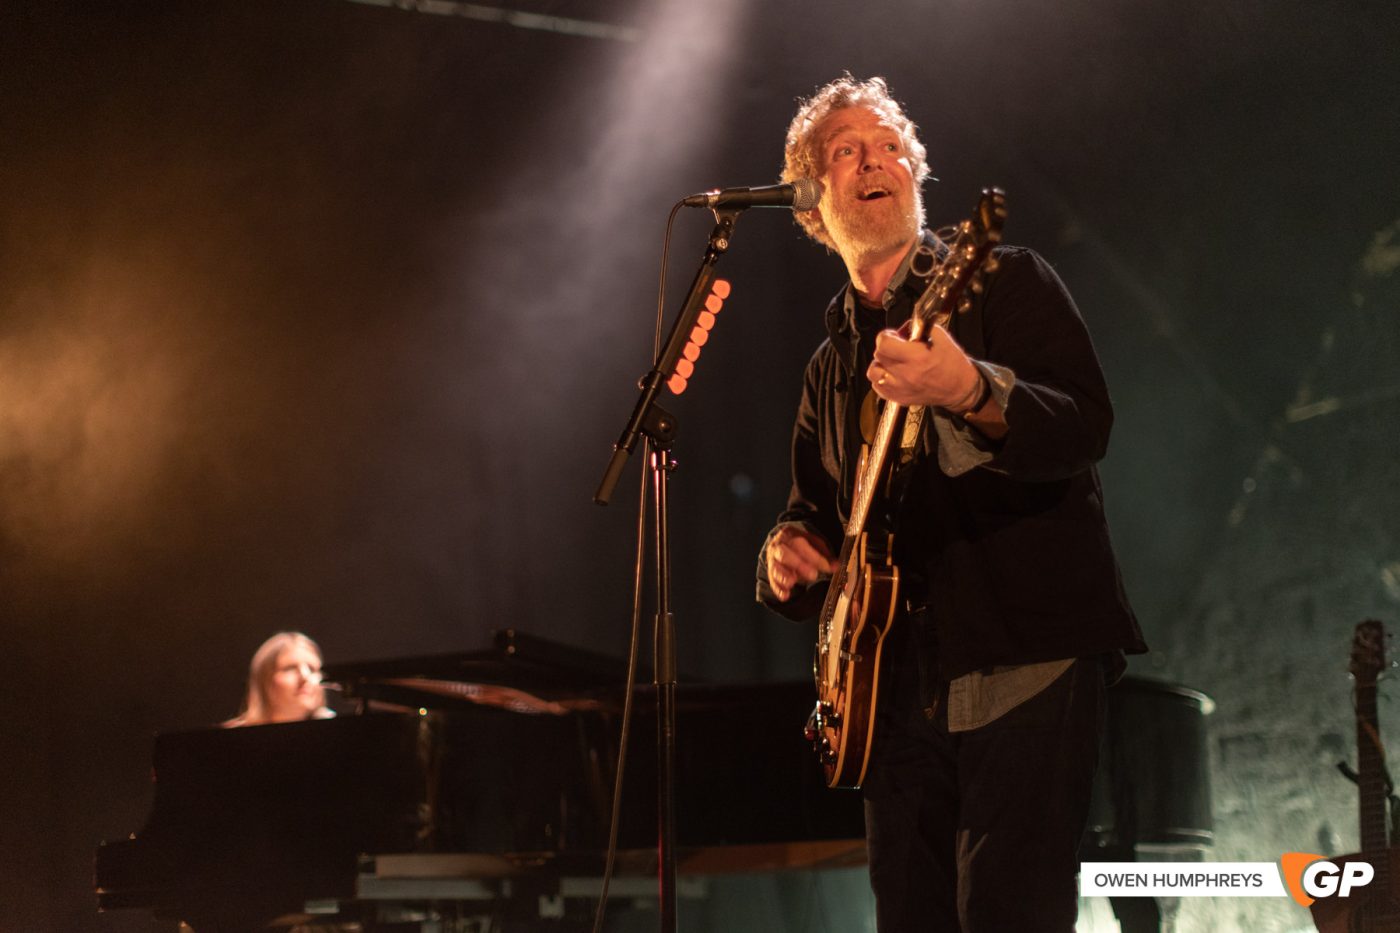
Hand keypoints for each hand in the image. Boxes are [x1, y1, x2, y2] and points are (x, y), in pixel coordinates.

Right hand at [766, 525, 837, 601]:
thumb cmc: (800, 544)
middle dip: (799, 565)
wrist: (782, 543)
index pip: (801, 545)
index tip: (827, 567)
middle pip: (785, 554)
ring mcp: (772, 560)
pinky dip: (778, 589)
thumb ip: (824, 554)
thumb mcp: (813, 543)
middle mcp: (779, 547)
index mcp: (790, 535)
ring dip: (784, 576)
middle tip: (812, 575)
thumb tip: (836, 566)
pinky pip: (772, 581)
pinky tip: (785, 595)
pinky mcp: (770, 573)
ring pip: (775, 568)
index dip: (814, 557)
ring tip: (792, 582)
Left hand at [867, 324, 982, 409]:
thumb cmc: (953, 364)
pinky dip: (881, 379)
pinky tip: (892, 374)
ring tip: (891, 361)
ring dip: (879, 363)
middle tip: (896, 346)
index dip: (886, 336)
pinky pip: (877, 388)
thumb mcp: (943, 338)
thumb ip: (923, 327)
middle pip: (878, 355)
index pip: (884, 343)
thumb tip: (907, 325)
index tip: (894, 335)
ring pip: (873, 373)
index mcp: (917, 357)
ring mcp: (901, 388)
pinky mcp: (900, 398)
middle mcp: (905, 374)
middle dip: (885, 346)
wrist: (960, 389)